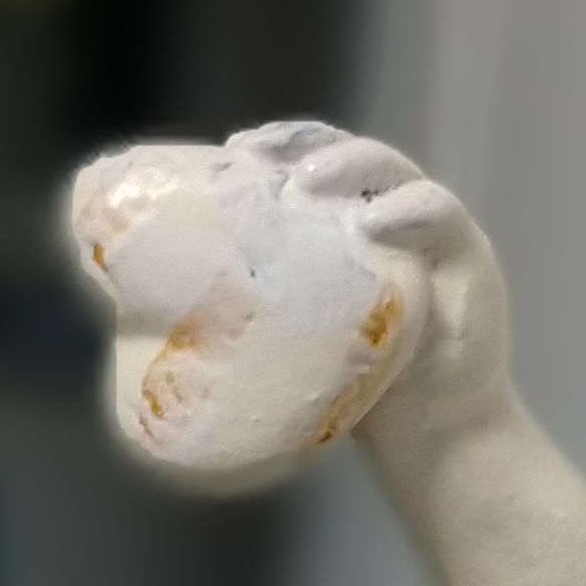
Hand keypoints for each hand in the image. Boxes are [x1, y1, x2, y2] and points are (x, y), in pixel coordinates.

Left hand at [65, 121, 501, 493]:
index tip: (233, 153)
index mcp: (345, 224)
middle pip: (348, 154)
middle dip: (304, 149)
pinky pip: (437, 214)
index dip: (275, 146)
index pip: (311, 162)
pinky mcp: (468, 254)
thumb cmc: (356, 394)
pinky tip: (373, 225)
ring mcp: (429, 230)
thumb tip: (117, 316)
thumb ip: (239, 317)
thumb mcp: (286, 346)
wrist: (432, 439)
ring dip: (348, 167)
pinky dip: (407, 212)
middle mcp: (388, 214)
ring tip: (309, 186)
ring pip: (391, 172)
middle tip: (262, 165)